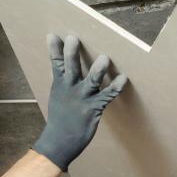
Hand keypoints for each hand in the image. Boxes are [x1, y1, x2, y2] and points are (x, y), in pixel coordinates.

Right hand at [31, 34, 127, 170]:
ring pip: (92, 81)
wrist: (61, 141)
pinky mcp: (95, 108)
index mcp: (60, 85)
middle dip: (72, 53)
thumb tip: (62, 69)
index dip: (54, 49)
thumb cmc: (61, 119)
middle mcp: (71, 89)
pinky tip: (123, 78)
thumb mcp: (58, 97)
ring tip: (104, 58)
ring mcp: (83, 98)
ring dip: (98, 69)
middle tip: (74, 38)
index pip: (56, 64)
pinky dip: (116, 87)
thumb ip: (63, 81)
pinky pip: (108, 95)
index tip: (53, 35)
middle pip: (71, 68)